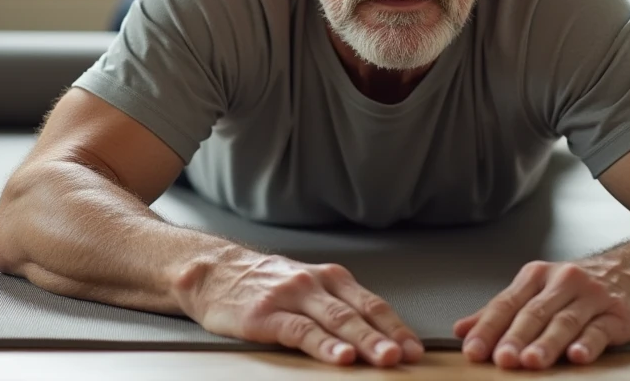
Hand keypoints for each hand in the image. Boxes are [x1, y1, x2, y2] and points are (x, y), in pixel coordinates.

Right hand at [173, 247, 423, 366]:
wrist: (212, 271)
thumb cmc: (263, 283)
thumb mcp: (306, 286)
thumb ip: (336, 306)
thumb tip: (377, 338)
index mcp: (330, 278)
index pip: (372, 304)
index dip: (396, 327)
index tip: (417, 349)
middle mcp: (315, 283)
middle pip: (359, 313)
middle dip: (388, 336)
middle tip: (408, 356)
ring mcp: (290, 297)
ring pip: (335, 320)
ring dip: (363, 341)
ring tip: (383, 359)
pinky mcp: (265, 314)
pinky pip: (300, 331)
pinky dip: (323, 345)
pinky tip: (338, 357)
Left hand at [453, 257, 629, 369]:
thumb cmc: (580, 287)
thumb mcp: (538, 290)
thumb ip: (501, 311)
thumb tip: (461, 330)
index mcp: (537, 276)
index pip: (506, 303)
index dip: (488, 327)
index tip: (471, 350)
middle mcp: (563, 281)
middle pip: (533, 313)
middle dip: (514, 337)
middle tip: (500, 359)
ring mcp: (592, 296)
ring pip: (564, 321)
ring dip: (546, 343)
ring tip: (531, 362)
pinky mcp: (618, 313)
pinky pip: (601, 329)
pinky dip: (588, 343)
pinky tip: (577, 356)